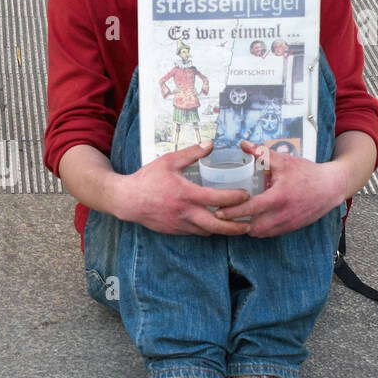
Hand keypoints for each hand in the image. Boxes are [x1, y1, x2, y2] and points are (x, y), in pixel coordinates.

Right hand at [116, 140, 252, 235]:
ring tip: (236, 226)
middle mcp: (185, 213)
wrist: (127, 200)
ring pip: (207, 232)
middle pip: (217, 225)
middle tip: (250, 225)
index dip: (235, 198)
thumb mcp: (169, 161)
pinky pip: (195, 233)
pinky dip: (206, 230)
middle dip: (236, 227)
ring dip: (222, 230)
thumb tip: (210, 144)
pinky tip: (212, 224)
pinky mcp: (174, 231)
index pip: (217, 199)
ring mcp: (180, 225)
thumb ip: (191, 153)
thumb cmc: (147, 179)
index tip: (246, 195)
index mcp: (186, 194)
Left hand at [213, 140, 346, 237]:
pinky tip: (248, 223)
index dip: (232, 211)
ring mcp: (288, 224)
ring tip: (231, 221)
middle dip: (235, 224)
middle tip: (220, 218)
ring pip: (260, 233)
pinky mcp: (291, 228)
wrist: (331, 187)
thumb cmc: (307, 172)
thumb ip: (262, 153)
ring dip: (246, 228)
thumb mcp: (284, 160)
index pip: (250, 208)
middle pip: (252, 226)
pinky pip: (270, 234)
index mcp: (278, 197)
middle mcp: (283, 214)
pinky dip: (258, 230)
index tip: (217, 211)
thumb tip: (242, 144)